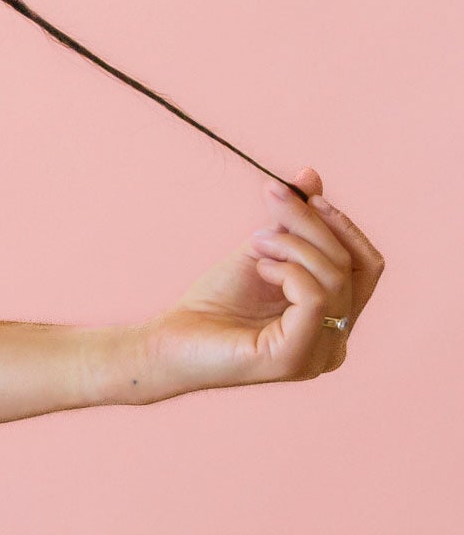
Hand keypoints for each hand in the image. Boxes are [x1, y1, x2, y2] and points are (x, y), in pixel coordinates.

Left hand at [138, 166, 383, 394]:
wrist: (168, 340)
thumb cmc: (213, 302)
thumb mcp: (261, 251)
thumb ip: (291, 221)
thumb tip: (309, 174)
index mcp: (334, 320)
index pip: (366, 266)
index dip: (343, 225)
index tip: (308, 193)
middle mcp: (335, 343)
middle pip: (353, 268)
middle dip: (314, 225)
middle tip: (273, 200)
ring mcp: (319, 356)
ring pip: (336, 280)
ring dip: (294, 245)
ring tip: (255, 242)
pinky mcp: (294, 360)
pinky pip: (315, 299)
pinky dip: (288, 271)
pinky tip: (260, 268)